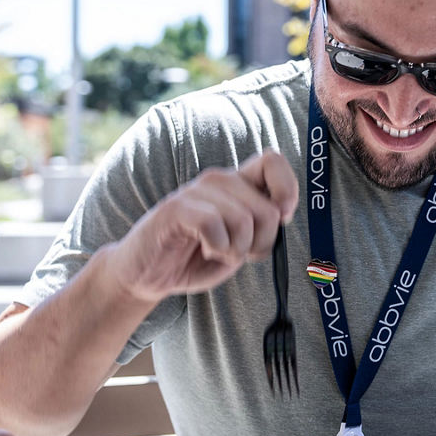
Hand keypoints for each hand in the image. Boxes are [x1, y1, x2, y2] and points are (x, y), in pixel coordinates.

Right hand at [108, 150, 298, 302]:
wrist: (148, 274)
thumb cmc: (196, 257)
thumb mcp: (240, 243)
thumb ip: (262, 226)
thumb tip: (282, 214)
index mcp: (237, 184)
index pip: (273, 161)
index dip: (287, 189)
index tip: (282, 218)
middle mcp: (219, 180)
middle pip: (268, 210)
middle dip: (260, 244)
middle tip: (237, 253)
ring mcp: (196, 191)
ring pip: (244, 220)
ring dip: (235, 250)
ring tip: (216, 252)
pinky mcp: (176, 208)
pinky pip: (214, 225)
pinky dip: (216, 247)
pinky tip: (205, 250)